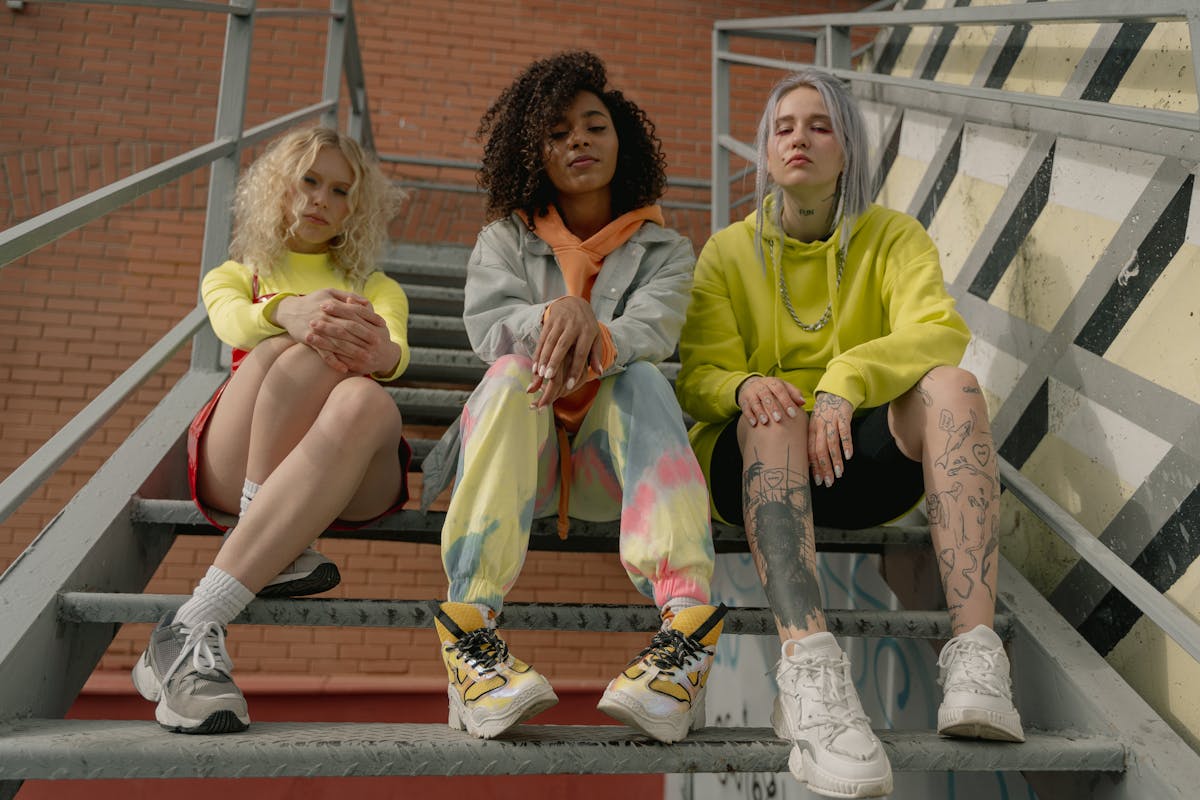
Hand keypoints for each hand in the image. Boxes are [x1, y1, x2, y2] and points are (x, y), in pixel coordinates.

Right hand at [274, 290, 395, 374]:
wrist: (288, 310)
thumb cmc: (312, 301)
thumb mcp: (329, 293)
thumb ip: (348, 296)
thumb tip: (367, 302)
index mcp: (333, 303)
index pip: (356, 310)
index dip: (370, 317)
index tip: (383, 324)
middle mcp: (326, 316)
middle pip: (349, 326)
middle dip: (365, 335)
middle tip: (379, 343)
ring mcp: (318, 329)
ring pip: (338, 342)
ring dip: (353, 351)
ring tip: (366, 359)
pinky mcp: (309, 339)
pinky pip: (323, 353)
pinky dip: (334, 362)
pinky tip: (344, 369)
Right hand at [527, 297, 601, 409]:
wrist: (574, 302)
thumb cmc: (586, 325)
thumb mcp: (596, 337)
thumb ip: (596, 355)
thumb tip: (599, 373)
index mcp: (587, 332)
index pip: (581, 353)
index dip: (575, 369)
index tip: (569, 386)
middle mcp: (573, 326)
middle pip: (563, 346)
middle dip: (555, 362)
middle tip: (549, 378)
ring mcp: (560, 322)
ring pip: (550, 342)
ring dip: (544, 358)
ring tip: (539, 374)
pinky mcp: (549, 321)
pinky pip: (542, 339)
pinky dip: (538, 353)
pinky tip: (534, 366)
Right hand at [737, 376, 803, 426]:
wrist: (751, 385)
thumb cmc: (772, 390)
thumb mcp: (783, 388)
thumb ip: (794, 394)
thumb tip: (802, 402)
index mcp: (772, 382)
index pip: (780, 390)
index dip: (786, 401)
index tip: (793, 414)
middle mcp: (761, 385)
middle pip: (766, 395)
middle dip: (773, 408)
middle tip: (779, 419)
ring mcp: (751, 392)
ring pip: (755, 401)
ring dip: (760, 412)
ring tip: (765, 422)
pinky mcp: (743, 399)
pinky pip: (745, 407)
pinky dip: (749, 415)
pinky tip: (754, 423)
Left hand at [808, 391, 853, 486]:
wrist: (834, 392)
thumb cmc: (824, 413)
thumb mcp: (815, 425)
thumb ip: (813, 441)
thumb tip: (811, 464)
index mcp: (810, 430)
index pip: (810, 452)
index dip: (814, 467)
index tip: (818, 481)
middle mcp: (819, 426)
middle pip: (819, 450)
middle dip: (824, 468)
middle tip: (829, 482)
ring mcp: (830, 421)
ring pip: (831, 443)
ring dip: (835, 460)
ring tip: (839, 473)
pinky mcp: (842, 416)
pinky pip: (844, 432)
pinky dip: (846, 444)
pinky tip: (849, 456)